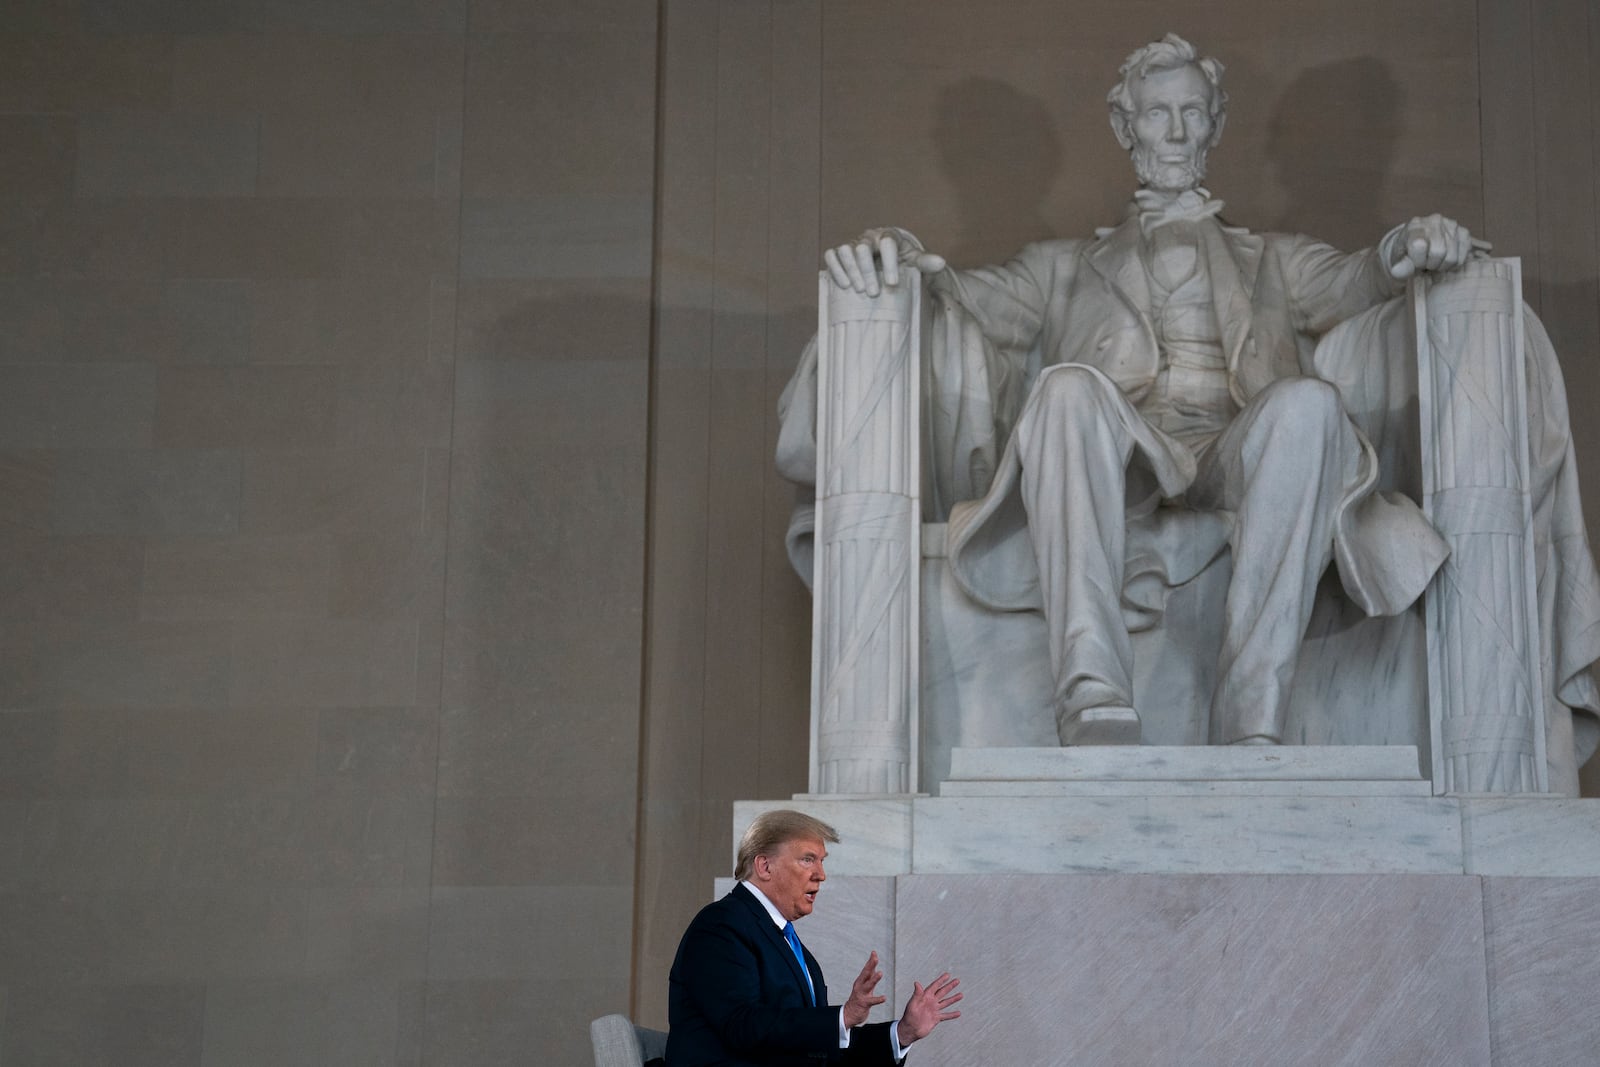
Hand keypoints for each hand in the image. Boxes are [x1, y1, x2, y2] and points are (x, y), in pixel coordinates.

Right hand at [823, 229, 946, 295]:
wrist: (887, 261)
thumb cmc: (903, 262)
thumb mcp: (916, 261)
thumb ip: (927, 262)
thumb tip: (941, 263)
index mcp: (889, 236)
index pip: (887, 243)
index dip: (889, 262)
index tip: (892, 283)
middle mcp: (868, 237)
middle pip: (862, 248)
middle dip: (867, 271)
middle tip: (873, 293)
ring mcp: (852, 244)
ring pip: (845, 250)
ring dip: (851, 270)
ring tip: (859, 290)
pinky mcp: (840, 253)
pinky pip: (831, 256)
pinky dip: (836, 269)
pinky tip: (844, 285)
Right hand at [842, 951, 886, 1027]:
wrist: (850, 1013)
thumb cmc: (859, 999)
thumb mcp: (864, 986)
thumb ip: (870, 976)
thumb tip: (875, 967)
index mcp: (860, 981)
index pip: (866, 969)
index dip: (870, 961)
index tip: (874, 952)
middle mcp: (860, 986)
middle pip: (866, 974)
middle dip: (870, 965)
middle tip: (875, 958)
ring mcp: (862, 994)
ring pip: (868, 985)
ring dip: (874, 979)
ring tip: (880, 973)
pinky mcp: (864, 1003)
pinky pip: (872, 1001)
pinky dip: (878, 999)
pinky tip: (884, 998)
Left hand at [894, 972, 962, 1046]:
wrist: (910, 1030)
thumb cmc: (909, 1016)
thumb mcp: (912, 1004)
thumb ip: (917, 994)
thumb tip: (916, 982)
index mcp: (925, 997)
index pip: (935, 986)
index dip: (941, 980)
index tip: (948, 975)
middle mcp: (931, 1002)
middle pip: (942, 992)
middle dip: (949, 986)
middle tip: (957, 980)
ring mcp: (934, 1010)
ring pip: (946, 1003)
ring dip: (953, 999)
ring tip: (961, 995)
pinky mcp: (936, 1019)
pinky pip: (946, 1016)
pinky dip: (952, 1015)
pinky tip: (959, 1013)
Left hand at [1384, 213, 1478, 279]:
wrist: (1416, 244)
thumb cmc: (1406, 253)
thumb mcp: (1397, 261)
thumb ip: (1399, 267)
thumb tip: (1397, 272)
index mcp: (1415, 225)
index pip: (1420, 246)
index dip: (1417, 261)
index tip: (1414, 261)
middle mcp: (1435, 221)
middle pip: (1439, 253)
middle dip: (1430, 264)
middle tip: (1425, 263)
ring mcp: (1452, 225)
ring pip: (1452, 258)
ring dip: (1441, 265)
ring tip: (1433, 260)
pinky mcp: (1464, 233)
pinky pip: (1463, 258)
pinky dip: (1453, 264)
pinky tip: (1444, 258)